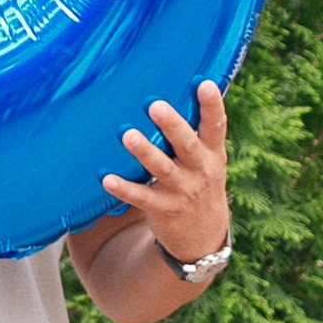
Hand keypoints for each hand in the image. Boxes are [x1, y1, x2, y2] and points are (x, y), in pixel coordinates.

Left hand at [98, 79, 229, 273]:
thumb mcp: (209, 159)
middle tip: (155, 105)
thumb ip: (196, 131)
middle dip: (172, 125)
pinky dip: (124, 188)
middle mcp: (200, 170)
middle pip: (188, 145)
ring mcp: (182, 191)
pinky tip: (106, 179)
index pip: (216, 126)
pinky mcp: (163, 209)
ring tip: (128, 136)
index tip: (205, 84)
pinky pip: (141, 197)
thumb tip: (180, 85)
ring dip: (145, 152)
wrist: (203, 238)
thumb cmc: (200, 182)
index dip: (212, 105)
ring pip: (162, 169)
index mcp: (213, 154)